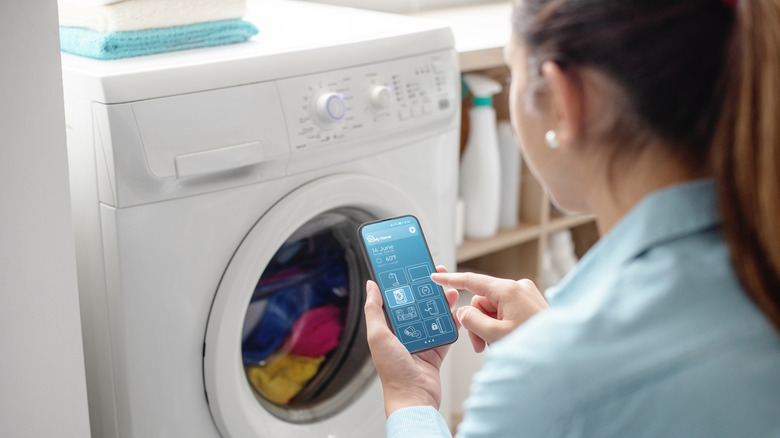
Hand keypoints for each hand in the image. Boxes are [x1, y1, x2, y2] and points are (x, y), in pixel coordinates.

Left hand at [364, 266, 458, 416]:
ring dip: (442, 304)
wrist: (414, 397)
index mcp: (389, 329)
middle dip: (428, 291)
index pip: (397, 301)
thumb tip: (371, 286)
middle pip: (418, 306)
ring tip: (450, 291)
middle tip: (437, 277)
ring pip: (434, 317)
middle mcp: (405, 334)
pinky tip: (457, 312)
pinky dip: (453, 322)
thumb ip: (374, 310)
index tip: (412, 270)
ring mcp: (422, 342)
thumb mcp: (378, 335)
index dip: (405, 285)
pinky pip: (446, 332)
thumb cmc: (393, 372)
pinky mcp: (437, 351)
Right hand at [431, 272, 547, 352]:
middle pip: (482, 300)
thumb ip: (472, 321)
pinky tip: (506, 339)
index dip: (451, 279)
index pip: (472, 280)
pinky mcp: (530, 303)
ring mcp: (525, 295)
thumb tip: (464, 312)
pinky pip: (505, 310)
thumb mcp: (495, 334)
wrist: (563, 353)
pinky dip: (500, 324)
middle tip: (480, 344)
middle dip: (477, 322)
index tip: (436, 276)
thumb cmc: (535, 344)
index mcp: (508, 290)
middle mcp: (517, 287)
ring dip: (489, 327)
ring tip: (496, 345)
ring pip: (493, 308)